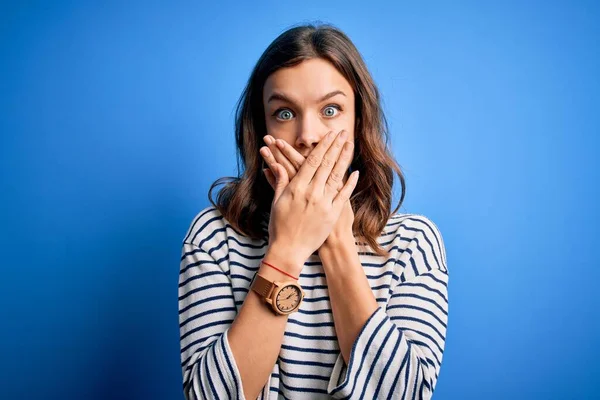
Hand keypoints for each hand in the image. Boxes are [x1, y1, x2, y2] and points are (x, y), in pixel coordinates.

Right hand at [260, 134, 355, 248]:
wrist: (289, 251)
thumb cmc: (279, 227)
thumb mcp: (277, 202)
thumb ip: (280, 182)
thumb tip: (276, 165)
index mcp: (296, 188)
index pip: (311, 161)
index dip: (322, 147)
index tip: (329, 135)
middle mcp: (311, 193)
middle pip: (326, 164)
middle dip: (335, 146)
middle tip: (343, 132)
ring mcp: (323, 203)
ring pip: (336, 176)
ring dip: (344, 159)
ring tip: (350, 145)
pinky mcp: (332, 214)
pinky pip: (343, 195)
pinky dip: (349, 183)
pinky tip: (355, 172)